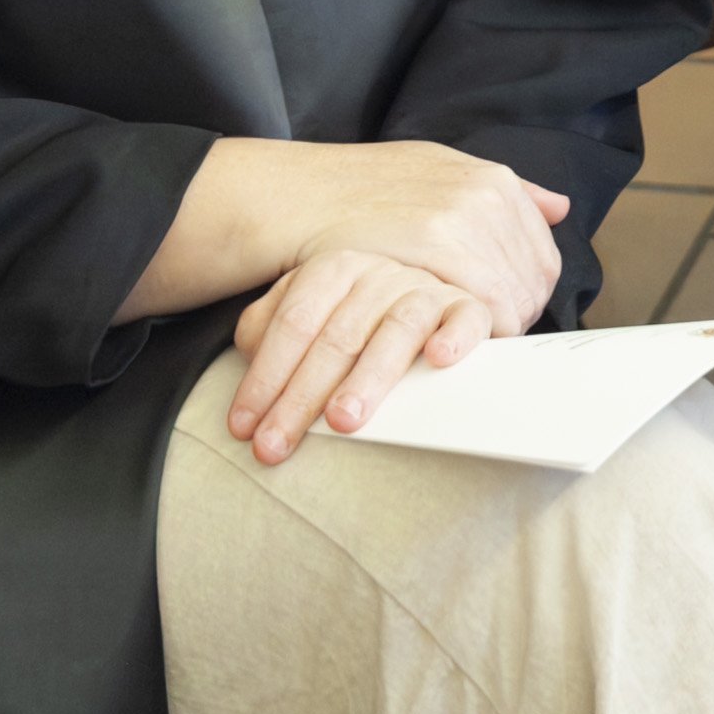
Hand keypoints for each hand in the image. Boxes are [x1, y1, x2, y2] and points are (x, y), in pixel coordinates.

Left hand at [225, 251, 501, 464]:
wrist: (423, 296)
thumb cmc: (352, 319)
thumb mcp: (305, 313)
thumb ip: (268, 329)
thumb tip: (248, 359)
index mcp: (334, 269)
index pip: (293, 324)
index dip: (264, 377)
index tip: (244, 429)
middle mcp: (379, 273)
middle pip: (336, 337)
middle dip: (301, 397)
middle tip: (276, 444)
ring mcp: (426, 289)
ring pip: (397, 329)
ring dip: (369, 377)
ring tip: (342, 421)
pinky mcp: (469, 308)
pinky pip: (466, 318)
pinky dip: (454, 337)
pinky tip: (439, 359)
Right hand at [282, 138, 572, 329]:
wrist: (301, 195)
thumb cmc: (365, 190)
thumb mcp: (439, 171)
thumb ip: (505, 190)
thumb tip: (560, 207)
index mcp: (493, 180)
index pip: (543, 255)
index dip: (528, 294)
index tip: (508, 318)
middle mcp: (487, 195)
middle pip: (533, 280)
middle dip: (518, 318)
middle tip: (490, 343)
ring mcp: (464, 217)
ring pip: (512, 296)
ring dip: (499, 331)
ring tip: (476, 349)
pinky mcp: (435, 244)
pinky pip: (483, 304)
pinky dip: (479, 333)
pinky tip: (457, 349)